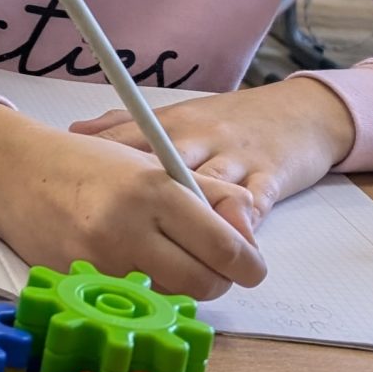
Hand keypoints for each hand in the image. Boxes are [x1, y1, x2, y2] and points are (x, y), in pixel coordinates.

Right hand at [0, 104, 268, 300]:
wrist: (16, 173)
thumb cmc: (91, 166)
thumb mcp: (158, 164)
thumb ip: (214, 195)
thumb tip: (250, 236)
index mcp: (156, 190)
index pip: (227, 248)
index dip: (248, 263)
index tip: (249, 263)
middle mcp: (128, 228)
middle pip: (205, 284)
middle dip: (216, 279)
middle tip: (207, 261)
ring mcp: (100, 262)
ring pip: (170, 298)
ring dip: (178, 285)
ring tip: (160, 254)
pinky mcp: (78, 285)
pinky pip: (132, 303)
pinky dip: (140, 290)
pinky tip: (125, 261)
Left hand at [69, 80, 352, 241]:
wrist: (300, 111)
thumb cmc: (229, 122)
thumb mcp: (177, 117)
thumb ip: (127, 127)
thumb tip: (76, 131)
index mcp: (170, 125)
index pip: (127, 143)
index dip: (100, 171)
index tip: (71, 196)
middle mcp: (199, 138)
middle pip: (165, 172)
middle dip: (143, 208)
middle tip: (120, 244)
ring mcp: (235, 155)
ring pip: (210, 189)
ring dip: (194, 225)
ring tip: (173, 260)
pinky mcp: (272, 173)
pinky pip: (257, 198)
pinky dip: (244, 222)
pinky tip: (233, 244)